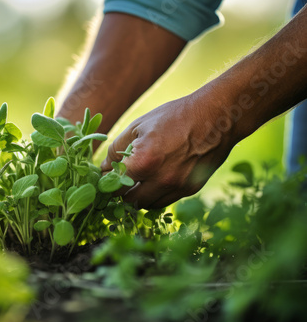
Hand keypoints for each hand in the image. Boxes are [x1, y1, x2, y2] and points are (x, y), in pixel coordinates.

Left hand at [101, 92, 235, 208]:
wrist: (216, 116)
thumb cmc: (174, 116)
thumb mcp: (138, 126)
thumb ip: (116, 149)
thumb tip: (104, 168)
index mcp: (145, 162)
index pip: (115, 187)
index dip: (106, 186)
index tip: (104, 181)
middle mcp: (162, 180)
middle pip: (130, 201)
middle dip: (121, 193)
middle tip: (119, 182)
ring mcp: (178, 187)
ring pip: (148, 205)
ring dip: (139, 197)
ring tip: (137, 181)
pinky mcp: (191, 189)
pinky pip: (166, 201)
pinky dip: (156, 195)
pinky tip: (155, 180)